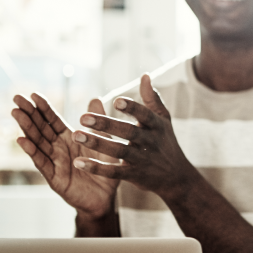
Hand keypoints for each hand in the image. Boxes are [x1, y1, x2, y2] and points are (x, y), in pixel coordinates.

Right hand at [12, 94, 116, 218]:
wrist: (106, 197)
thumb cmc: (104, 169)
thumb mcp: (104, 142)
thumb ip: (98, 122)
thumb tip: (96, 98)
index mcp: (69, 138)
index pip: (53, 120)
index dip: (43, 108)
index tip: (33, 94)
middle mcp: (58, 148)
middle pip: (40, 128)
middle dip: (29, 113)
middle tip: (17, 98)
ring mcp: (54, 162)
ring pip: (37, 142)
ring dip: (26, 128)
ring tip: (16, 113)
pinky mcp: (54, 177)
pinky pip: (42, 163)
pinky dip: (32, 151)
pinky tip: (21, 140)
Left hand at [68, 74, 199, 200]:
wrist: (176, 177)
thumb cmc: (166, 142)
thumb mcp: (164, 120)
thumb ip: (152, 99)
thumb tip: (145, 75)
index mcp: (157, 126)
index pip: (145, 115)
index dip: (132, 108)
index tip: (116, 100)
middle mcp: (151, 142)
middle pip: (128, 132)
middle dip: (106, 124)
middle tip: (83, 117)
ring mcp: (142, 159)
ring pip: (118, 151)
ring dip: (97, 143)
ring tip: (76, 135)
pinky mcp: (134, 175)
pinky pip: (114, 172)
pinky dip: (96, 168)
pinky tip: (79, 162)